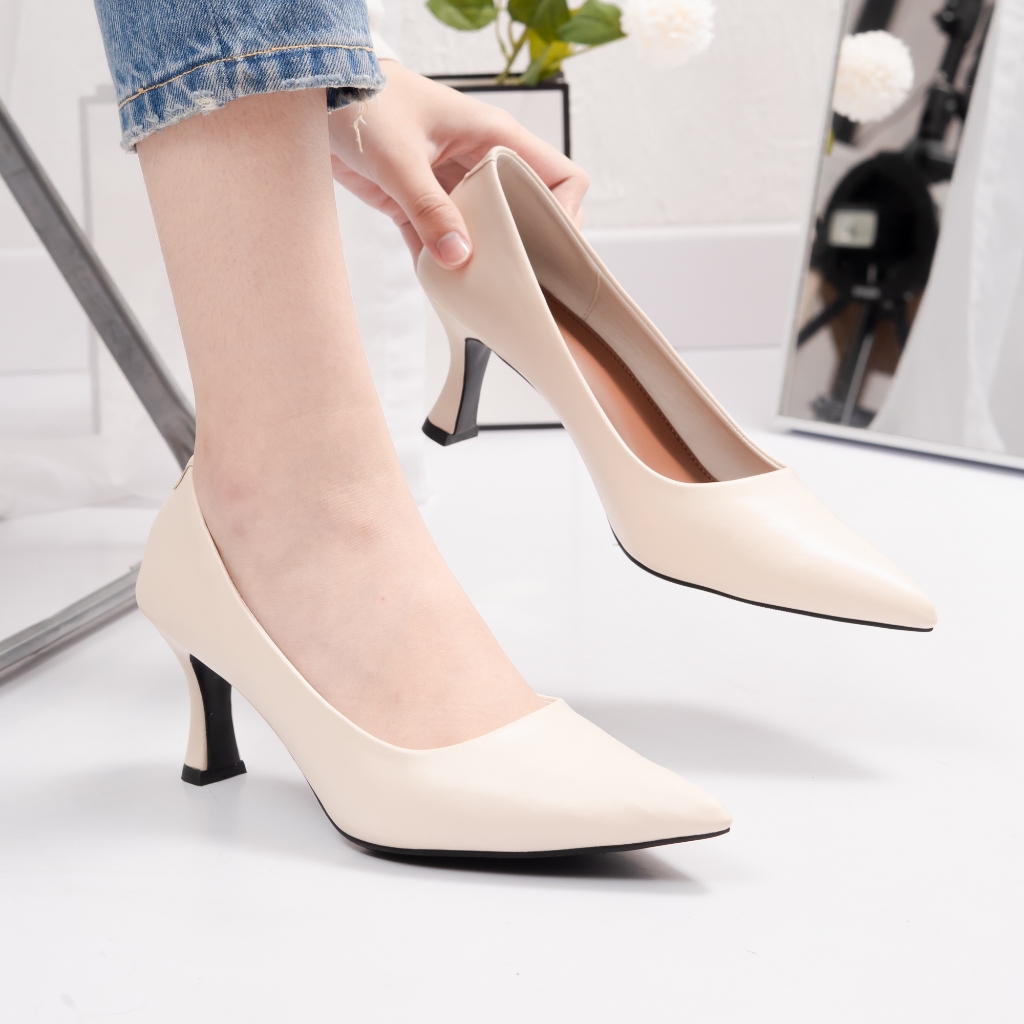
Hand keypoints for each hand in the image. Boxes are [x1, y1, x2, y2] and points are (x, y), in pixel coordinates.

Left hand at [328, 62, 587, 267]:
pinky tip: (438, 285)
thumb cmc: (362, 98)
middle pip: (523, 212)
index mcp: (494, 137)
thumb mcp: (400, 158)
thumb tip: (459, 258)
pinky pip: (438, 239)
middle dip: (520, 248)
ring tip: (476, 292)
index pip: (560, 177)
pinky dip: (437, 262)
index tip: (552, 250)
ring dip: (477, 260)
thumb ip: (429, 210)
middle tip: (515, 281)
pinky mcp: (416, 200)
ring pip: (480, 230)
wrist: (312, 91)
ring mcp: (449, 183)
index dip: (566, 214)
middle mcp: (480, 161)